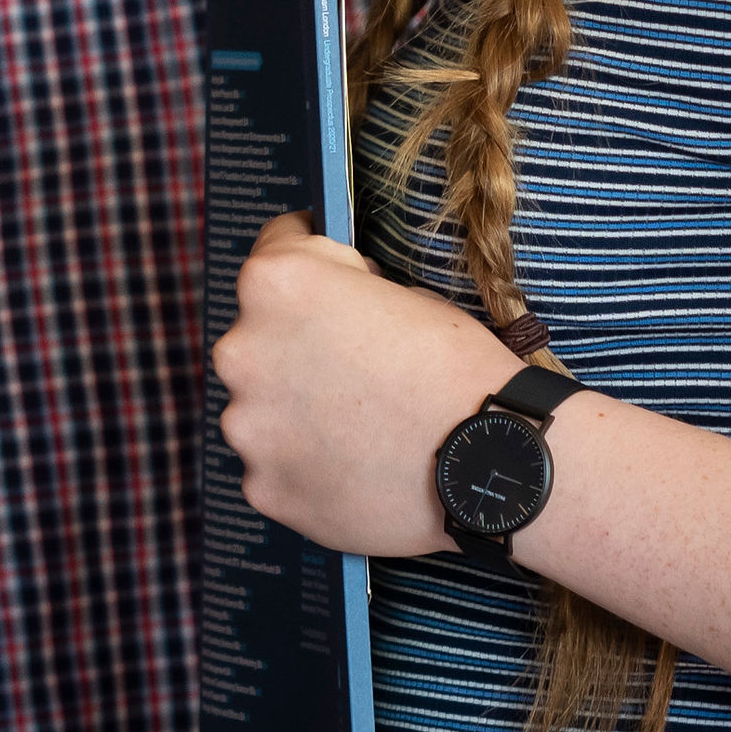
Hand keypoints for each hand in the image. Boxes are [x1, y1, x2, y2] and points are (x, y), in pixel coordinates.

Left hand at [212, 211, 520, 559]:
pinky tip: (354, 468)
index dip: (317, 261)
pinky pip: (275, 464)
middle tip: (356, 369)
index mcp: (277, 283)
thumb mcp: (405, 294)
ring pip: (261, 405)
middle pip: (260, 334)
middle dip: (299, 344)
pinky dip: (305, 464)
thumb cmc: (457, 370)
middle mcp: (241, 350)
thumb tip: (333, 308)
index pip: (277, 245)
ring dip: (296, 410)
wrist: (489, 465)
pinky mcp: (261, 486)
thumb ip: (346, 293)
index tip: (333, 276)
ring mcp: (246, 425)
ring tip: (359, 428)